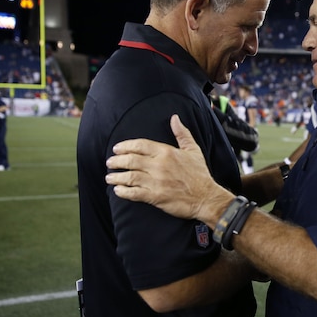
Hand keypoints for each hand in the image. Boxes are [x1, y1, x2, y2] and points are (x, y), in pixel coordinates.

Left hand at [105, 114, 233, 222]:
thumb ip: (182, 133)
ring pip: (129, 177)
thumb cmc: (200, 174)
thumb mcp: (193, 150)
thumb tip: (174, 118)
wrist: (206, 197)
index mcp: (166, 152)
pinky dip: (123, 192)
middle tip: (110, 163)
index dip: (125, 146)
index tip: (116, 149)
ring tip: (109, 178)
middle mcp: (159, 165)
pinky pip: (134, 193)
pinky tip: (118, 191)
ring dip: (116, 177)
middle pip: (131, 160)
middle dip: (117, 161)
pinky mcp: (155, 197)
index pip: (140, 145)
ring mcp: (156, 182)